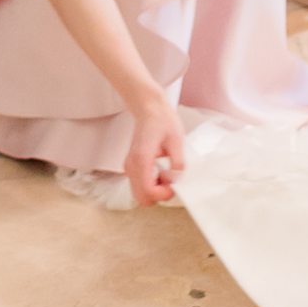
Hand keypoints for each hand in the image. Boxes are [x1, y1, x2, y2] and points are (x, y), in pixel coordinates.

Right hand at [124, 87, 187, 208]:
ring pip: (139, 193)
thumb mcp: (177, 140)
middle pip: (141, 197)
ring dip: (154, 190)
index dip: (163, 194)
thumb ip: (178, 163)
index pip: (148, 191)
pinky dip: (150, 185)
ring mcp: (129, 167)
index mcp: (142, 159)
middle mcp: (131, 166)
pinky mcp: (131, 166)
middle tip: (172, 182)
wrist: (149, 109)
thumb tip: (177, 181)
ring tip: (167, 174)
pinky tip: (161, 171)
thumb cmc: (163, 121)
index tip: (175, 185)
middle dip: (158, 195)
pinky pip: (139, 185)